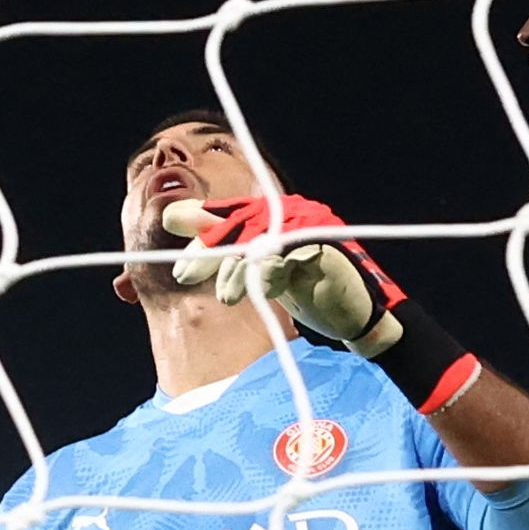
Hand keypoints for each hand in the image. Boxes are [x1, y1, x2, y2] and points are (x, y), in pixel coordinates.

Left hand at [163, 193, 405, 354]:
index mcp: (275, 213)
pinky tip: (261, 292)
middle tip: (184, 275)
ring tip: (225, 297)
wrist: (356, 316)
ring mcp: (309, 229)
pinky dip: (270, 276)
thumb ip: (221, 242)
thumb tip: (173, 215)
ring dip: (236, 269)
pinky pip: (286, 259)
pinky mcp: (323, 250)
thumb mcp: (257, 267)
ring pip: (259, 241)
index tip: (176, 253)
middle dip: (209, 249)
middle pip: (239, 224)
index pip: (230, 214)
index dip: (201, 228)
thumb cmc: (305, 290)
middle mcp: (291, 214)